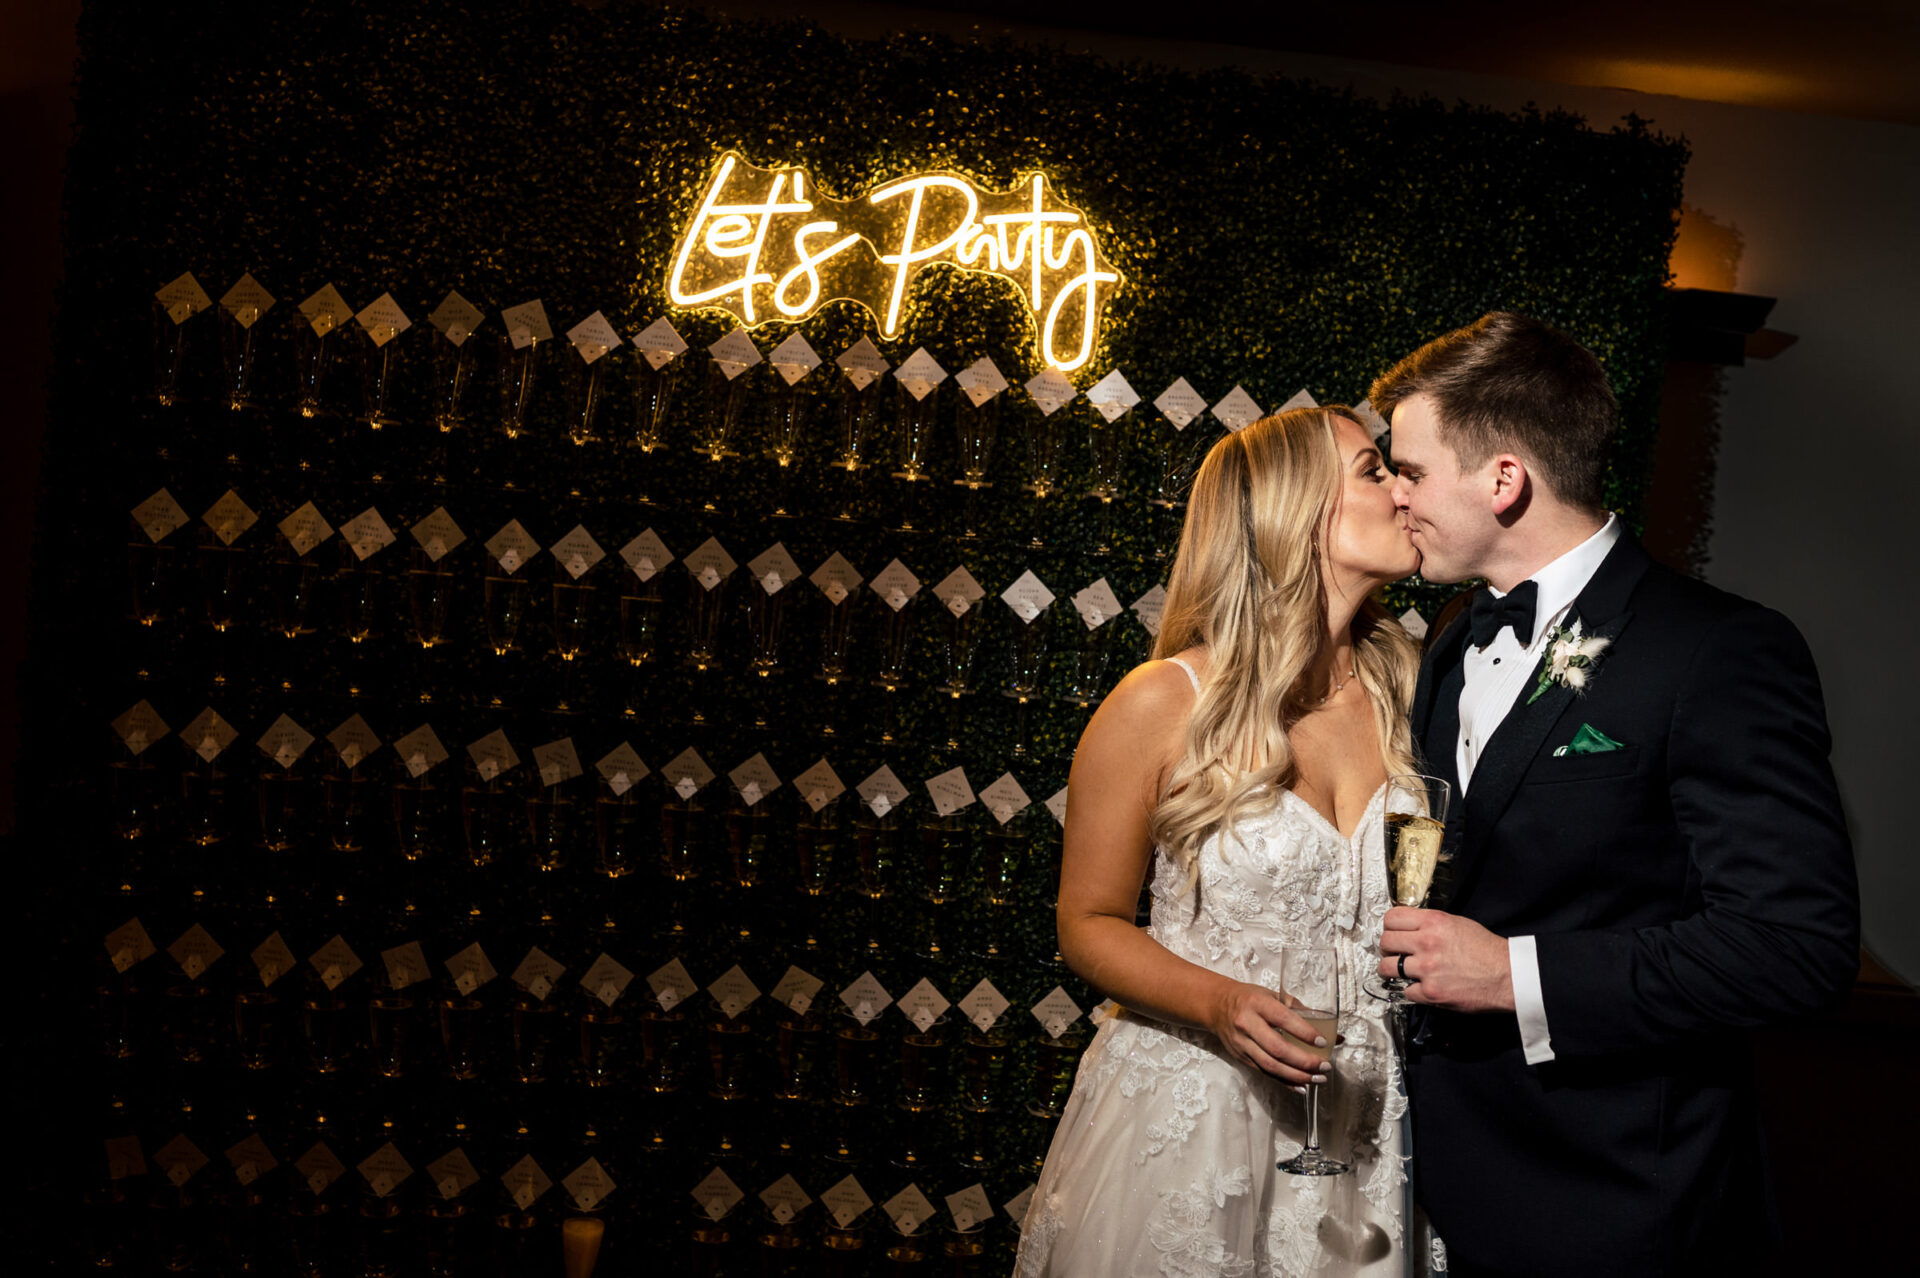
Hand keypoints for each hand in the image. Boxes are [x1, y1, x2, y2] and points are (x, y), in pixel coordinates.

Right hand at [1207, 980, 1335, 1085]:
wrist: (1217, 1006)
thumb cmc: (1250, 998)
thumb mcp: (1273, 995)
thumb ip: (1301, 1012)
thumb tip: (1333, 1033)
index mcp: (1257, 1003)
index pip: (1283, 1019)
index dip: (1304, 1032)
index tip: (1323, 1042)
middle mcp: (1247, 1024)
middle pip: (1277, 1048)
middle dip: (1304, 1061)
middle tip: (1324, 1065)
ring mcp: (1242, 1043)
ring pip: (1270, 1066)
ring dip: (1297, 1076)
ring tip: (1318, 1078)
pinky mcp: (1241, 1058)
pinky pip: (1264, 1073)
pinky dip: (1285, 1082)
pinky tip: (1302, 1086)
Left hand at [1377, 907, 1515, 1012]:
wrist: (1508, 975)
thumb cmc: (1487, 950)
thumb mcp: (1457, 923)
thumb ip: (1430, 924)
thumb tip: (1408, 928)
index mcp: (1433, 922)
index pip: (1392, 918)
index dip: (1390, 926)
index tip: (1393, 933)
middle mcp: (1426, 943)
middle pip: (1385, 942)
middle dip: (1388, 948)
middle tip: (1395, 953)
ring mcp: (1427, 969)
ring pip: (1386, 967)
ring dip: (1391, 970)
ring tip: (1400, 971)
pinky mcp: (1430, 992)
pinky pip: (1405, 991)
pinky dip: (1412, 991)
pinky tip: (1421, 987)